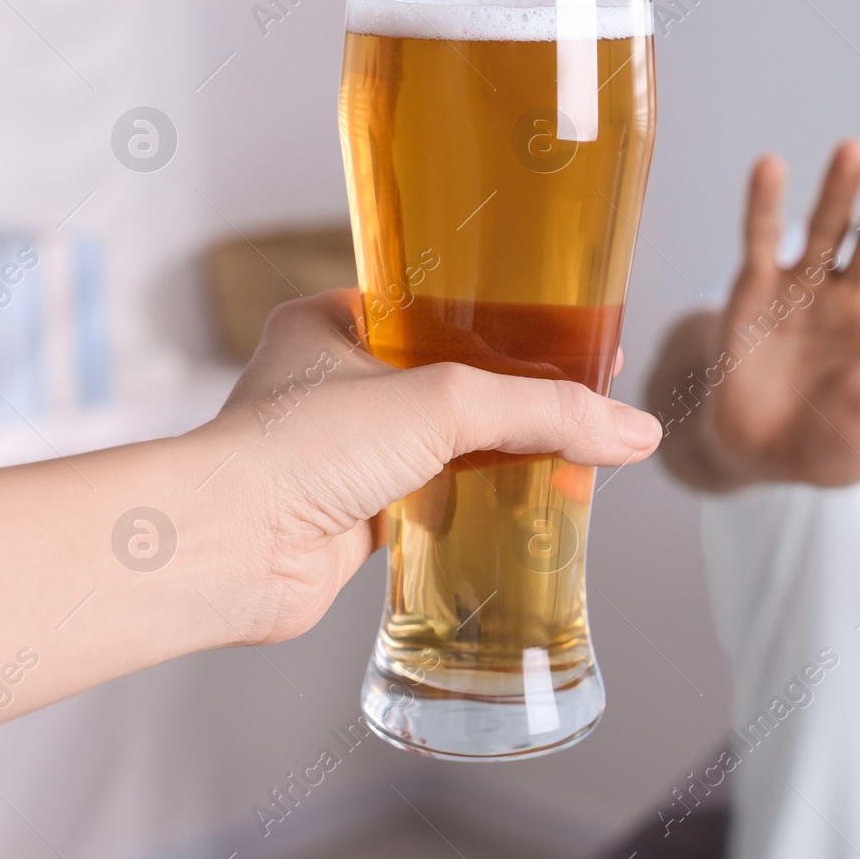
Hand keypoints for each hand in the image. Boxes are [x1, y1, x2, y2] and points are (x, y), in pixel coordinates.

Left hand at [193, 290, 659, 644]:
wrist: (226, 552)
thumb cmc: (296, 452)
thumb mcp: (442, 402)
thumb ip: (545, 410)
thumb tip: (633, 430)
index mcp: (336, 323)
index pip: (444, 306)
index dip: (514, 318)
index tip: (574, 331)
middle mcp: (336, 383)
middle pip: (455, 378)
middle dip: (517, 392)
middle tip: (583, 393)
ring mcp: (346, 453)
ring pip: (447, 443)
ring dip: (500, 452)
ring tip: (571, 450)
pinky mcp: (357, 515)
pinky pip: (437, 500)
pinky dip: (478, 503)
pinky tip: (526, 505)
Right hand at [695, 140, 859, 486]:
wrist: (759, 455)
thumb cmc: (837, 448)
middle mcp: (857, 294)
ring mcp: (807, 286)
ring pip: (828, 229)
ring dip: (840, 191)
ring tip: (854, 150)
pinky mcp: (757, 288)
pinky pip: (760, 241)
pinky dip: (763, 206)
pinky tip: (770, 166)